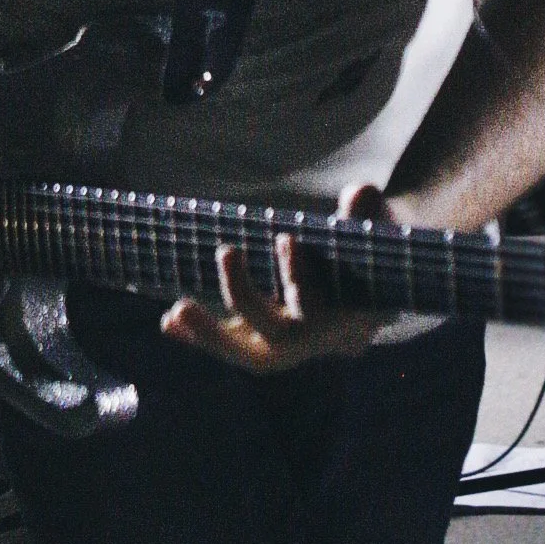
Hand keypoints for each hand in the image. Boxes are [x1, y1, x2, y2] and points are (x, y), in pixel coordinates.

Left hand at [160, 181, 385, 372]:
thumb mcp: (376, 233)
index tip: (285, 238)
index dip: (299, 276)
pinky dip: (197, 337)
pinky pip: (227, 345)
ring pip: (245, 351)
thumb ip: (369, 215)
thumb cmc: (369, 257)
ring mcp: (281, 343)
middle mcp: (311, 338)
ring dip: (209, 333)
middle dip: (245, 296)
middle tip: (226, 251)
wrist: (365, 299)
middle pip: (276, 334)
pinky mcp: (257, 339)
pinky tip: (168, 322)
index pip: (318, 304)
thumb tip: (361, 192)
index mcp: (345, 317)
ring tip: (177, 310)